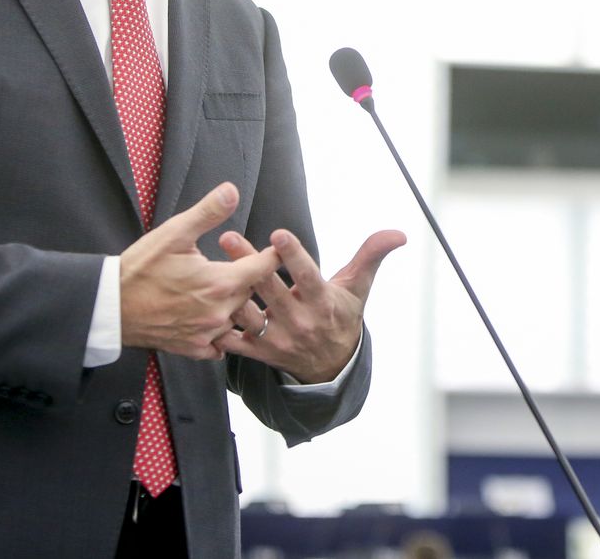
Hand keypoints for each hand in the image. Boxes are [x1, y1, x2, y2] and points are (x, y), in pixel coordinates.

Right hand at [119, 182, 283, 359]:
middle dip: (248, 277)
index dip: (271, 256)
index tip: (276, 249)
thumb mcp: (173, 233)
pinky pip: (220, 344)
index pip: (264, 268)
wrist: (111, 307)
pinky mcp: (193, 348)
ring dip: (235, 304)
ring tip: (223, 289)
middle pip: (252, 293)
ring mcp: (207, 334)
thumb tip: (232, 191)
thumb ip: (207, 212)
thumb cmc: (140, 268)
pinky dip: (220, 331)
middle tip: (238, 262)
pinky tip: (211, 317)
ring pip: (238, 318)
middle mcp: (219, 312)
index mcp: (220, 283)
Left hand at [212, 226, 406, 382]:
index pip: (308, 276)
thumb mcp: (358, 287)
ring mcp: (278, 339)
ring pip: (249, 314)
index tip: (279, 234)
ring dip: (228, 292)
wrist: (331, 367)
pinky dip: (219, 330)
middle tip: (228, 237)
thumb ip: (371, 256)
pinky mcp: (261, 352)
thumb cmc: (342, 316)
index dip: (293, 256)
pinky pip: (235, 343)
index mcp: (323, 302)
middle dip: (249, 263)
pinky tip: (201, 308)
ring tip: (209, 268)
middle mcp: (299, 322)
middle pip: (270, 290)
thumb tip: (398, 232)